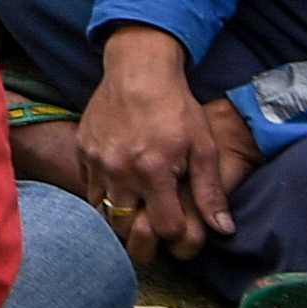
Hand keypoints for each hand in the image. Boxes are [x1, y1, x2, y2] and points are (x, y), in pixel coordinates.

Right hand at [78, 30, 253, 253]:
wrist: (138, 70)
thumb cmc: (177, 108)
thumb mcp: (203, 148)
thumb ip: (210, 192)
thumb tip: (224, 231)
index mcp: (153, 171)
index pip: (162, 228)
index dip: (176, 237)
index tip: (182, 230)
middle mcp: (119, 169)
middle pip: (124, 226)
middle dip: (141, 235)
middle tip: (153, 230)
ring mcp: (96, 159)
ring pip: (101, 209)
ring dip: (118, 215)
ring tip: (135, 210)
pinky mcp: (82, 148)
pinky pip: (87, 184)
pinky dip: (101, 191)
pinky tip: (118, 183)